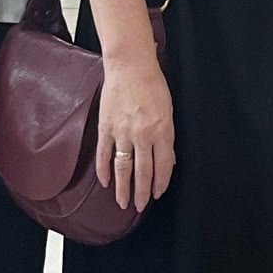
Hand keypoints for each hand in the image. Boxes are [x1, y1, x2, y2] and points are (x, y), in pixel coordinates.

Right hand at [97, 52, 175, 210]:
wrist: (130, 66)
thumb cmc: (152, 84)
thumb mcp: (168, 110)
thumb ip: (167, 136)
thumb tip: (168, 159)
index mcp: (162, 130)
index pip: (164, 165)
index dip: (161, 182)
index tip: (157, 193)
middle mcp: (143, 135)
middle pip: (143, 172)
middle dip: (142, 193)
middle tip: (140, 206)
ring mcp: (123, 132)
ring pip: (123, 168)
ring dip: (123, 188)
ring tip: (123, 202)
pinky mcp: (106, 127)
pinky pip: (104, 154)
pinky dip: (103, 170)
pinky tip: (104, 182)